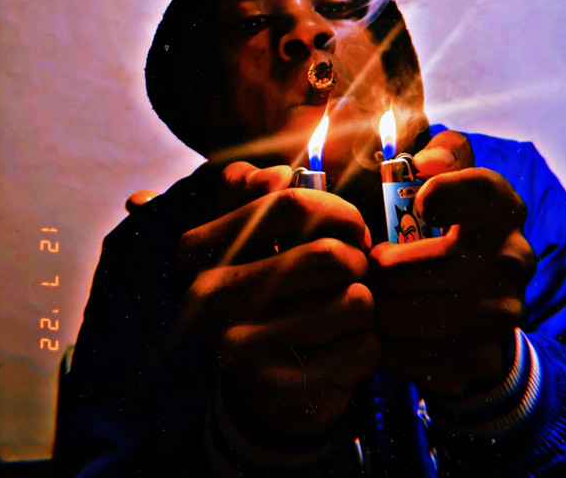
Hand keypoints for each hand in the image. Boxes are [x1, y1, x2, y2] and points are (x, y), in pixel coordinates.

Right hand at [178, 162, 379, 435]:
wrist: (261, 383)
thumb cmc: (266, 292)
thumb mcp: (249, 236)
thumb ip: (254, 194)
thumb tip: (277, 175)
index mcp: (199, 250)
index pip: (289, 203)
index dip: (339, 211)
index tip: (351, 228)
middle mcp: (208, 299)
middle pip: (329, 255)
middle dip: (359, 260)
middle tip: (355, 271)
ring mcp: (241, 349)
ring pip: (354, 301)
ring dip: (365, 304)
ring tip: (345, 312)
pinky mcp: (282, 390)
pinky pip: (363, 349)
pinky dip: (367, 347)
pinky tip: (341, 350)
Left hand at [370, 132, 535, 395]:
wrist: (485, 318)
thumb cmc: (451, 239)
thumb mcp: (454, 190)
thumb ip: (445, 157)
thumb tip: (426, 160)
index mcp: (502, 211)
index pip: (480, 189)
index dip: (446, 190)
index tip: (422, 203)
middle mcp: (512, 260)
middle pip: (413, 265)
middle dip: (379, 268)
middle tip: (372, 268)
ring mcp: (500, 314)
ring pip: (400, 313)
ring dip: (377, 305)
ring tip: (379, 296)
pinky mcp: (477, 358)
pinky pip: (402, 352)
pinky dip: (385, 342)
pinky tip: (392, 329)